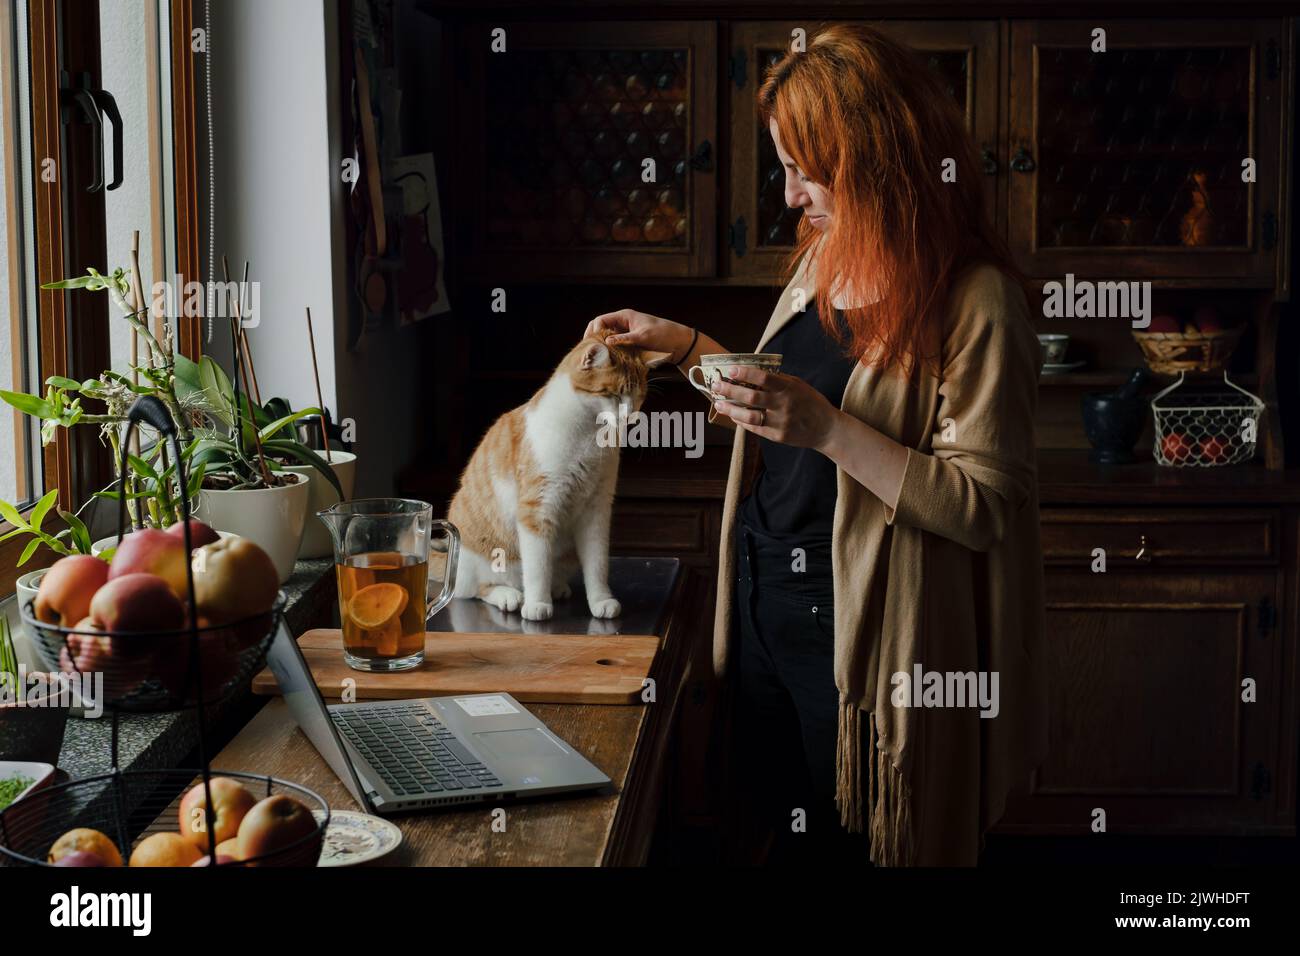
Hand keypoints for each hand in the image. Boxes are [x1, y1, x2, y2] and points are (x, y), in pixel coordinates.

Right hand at [586, 309, 694, 363]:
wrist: (679, 342)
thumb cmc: (663, 334)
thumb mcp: (643, 336)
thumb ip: (625, 338)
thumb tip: (607, 341)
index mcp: (624, 316)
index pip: (601, 320)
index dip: (594, 330)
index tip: (591, 343)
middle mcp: (623, 323)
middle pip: (601, 328)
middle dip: (593, 338)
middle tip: (588, 351)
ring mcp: (625, 332)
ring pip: (607, 337)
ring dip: (601, 345)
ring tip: (595, 356)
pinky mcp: (629, 342)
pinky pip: (615, 345)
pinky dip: (609, 350)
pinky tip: (607, 358)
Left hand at [711, 365, 842, 450]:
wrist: (826, 428)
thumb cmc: (811, 402)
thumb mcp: (799, 385)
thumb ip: (778, 380)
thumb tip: (753, 372)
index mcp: (789, 388)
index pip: (764, 378)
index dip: (745, 374)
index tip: (731, 371)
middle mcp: (784, 405)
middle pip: (751, 397)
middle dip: (730, 391)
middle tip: (716, 386)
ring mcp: (780, 422)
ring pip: (749, 416)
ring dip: (731, 409)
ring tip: (719, 404)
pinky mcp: (778, 436)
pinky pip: (755, 428)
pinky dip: (741, 421)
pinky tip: (733, 415)